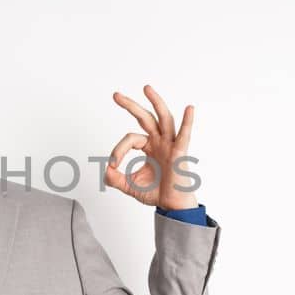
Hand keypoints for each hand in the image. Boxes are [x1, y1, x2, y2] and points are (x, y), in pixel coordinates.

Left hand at [105, 85, 197, 210]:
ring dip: (156, 102)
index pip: (130, 139)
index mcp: (149, 146)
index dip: (118, 150)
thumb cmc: (156, 193)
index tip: (112, 165)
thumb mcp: (129, 185)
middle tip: (115, 95)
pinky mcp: (180, 153)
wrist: (171, 206)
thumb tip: (105, 170)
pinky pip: (185, 135)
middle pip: (146, 118)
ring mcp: (170, 145)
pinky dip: (188, 122)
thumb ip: (115, 178)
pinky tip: (189, 109)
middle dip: (130, 106)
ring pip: (164, 119)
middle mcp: (160, 141)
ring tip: (146, 88)